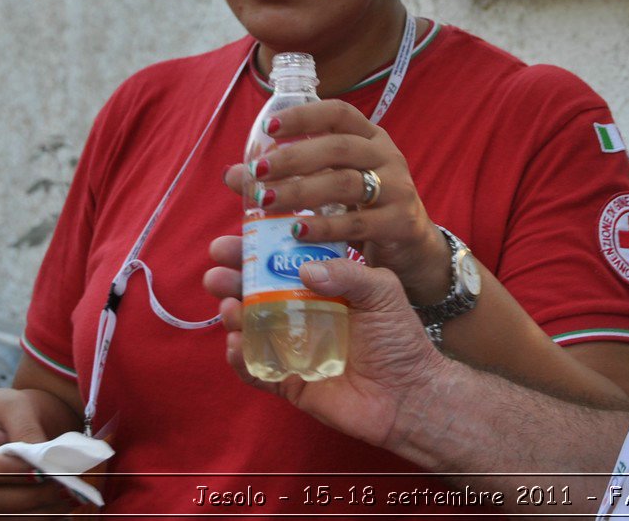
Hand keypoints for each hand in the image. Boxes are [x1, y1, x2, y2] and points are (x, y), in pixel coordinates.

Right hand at [0, 389, 92, 516]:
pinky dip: (35, 517)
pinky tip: (60, 508)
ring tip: (68, 497)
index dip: (10, 470)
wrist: (17, 421)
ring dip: (36, 511)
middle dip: (29, 495)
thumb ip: (26, 430)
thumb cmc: (14, 409)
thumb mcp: (18, 405)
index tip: (42, 469)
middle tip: (64, 486)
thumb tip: (40, 461)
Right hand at [203, 235, 447, 451]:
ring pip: (251, 328)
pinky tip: (236, 344)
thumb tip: (304, 269)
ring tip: (230, 306)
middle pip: (257, 292)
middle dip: (233, 278)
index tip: (238, 233)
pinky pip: (257, 370)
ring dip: (233, 316)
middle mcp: (302, 314)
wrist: (411, 394)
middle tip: (216, 269)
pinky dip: (241, 358)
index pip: (284, 261)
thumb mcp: (382, 291)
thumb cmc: (400, 338)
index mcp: (323, 287)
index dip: (259, 248)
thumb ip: (348, 274)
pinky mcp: (289, 382)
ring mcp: (293, 348)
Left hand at [226, 99, 452, 303]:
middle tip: (258, 172)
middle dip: (294, 157)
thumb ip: (289, 176)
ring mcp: (398, 189)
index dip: (304, 116)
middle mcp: (387, 156)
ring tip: (267, 201)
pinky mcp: (400, 223)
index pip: (339, 113)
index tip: (269, 127)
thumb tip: (232, 174)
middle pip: (339, 148)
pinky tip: (296, 232)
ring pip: (345, 182)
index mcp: (370, 137)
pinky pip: (358, 222)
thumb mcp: (331, 183)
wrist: (412, 246)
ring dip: (301, 191)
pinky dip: (324, 227)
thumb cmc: (364, 206)